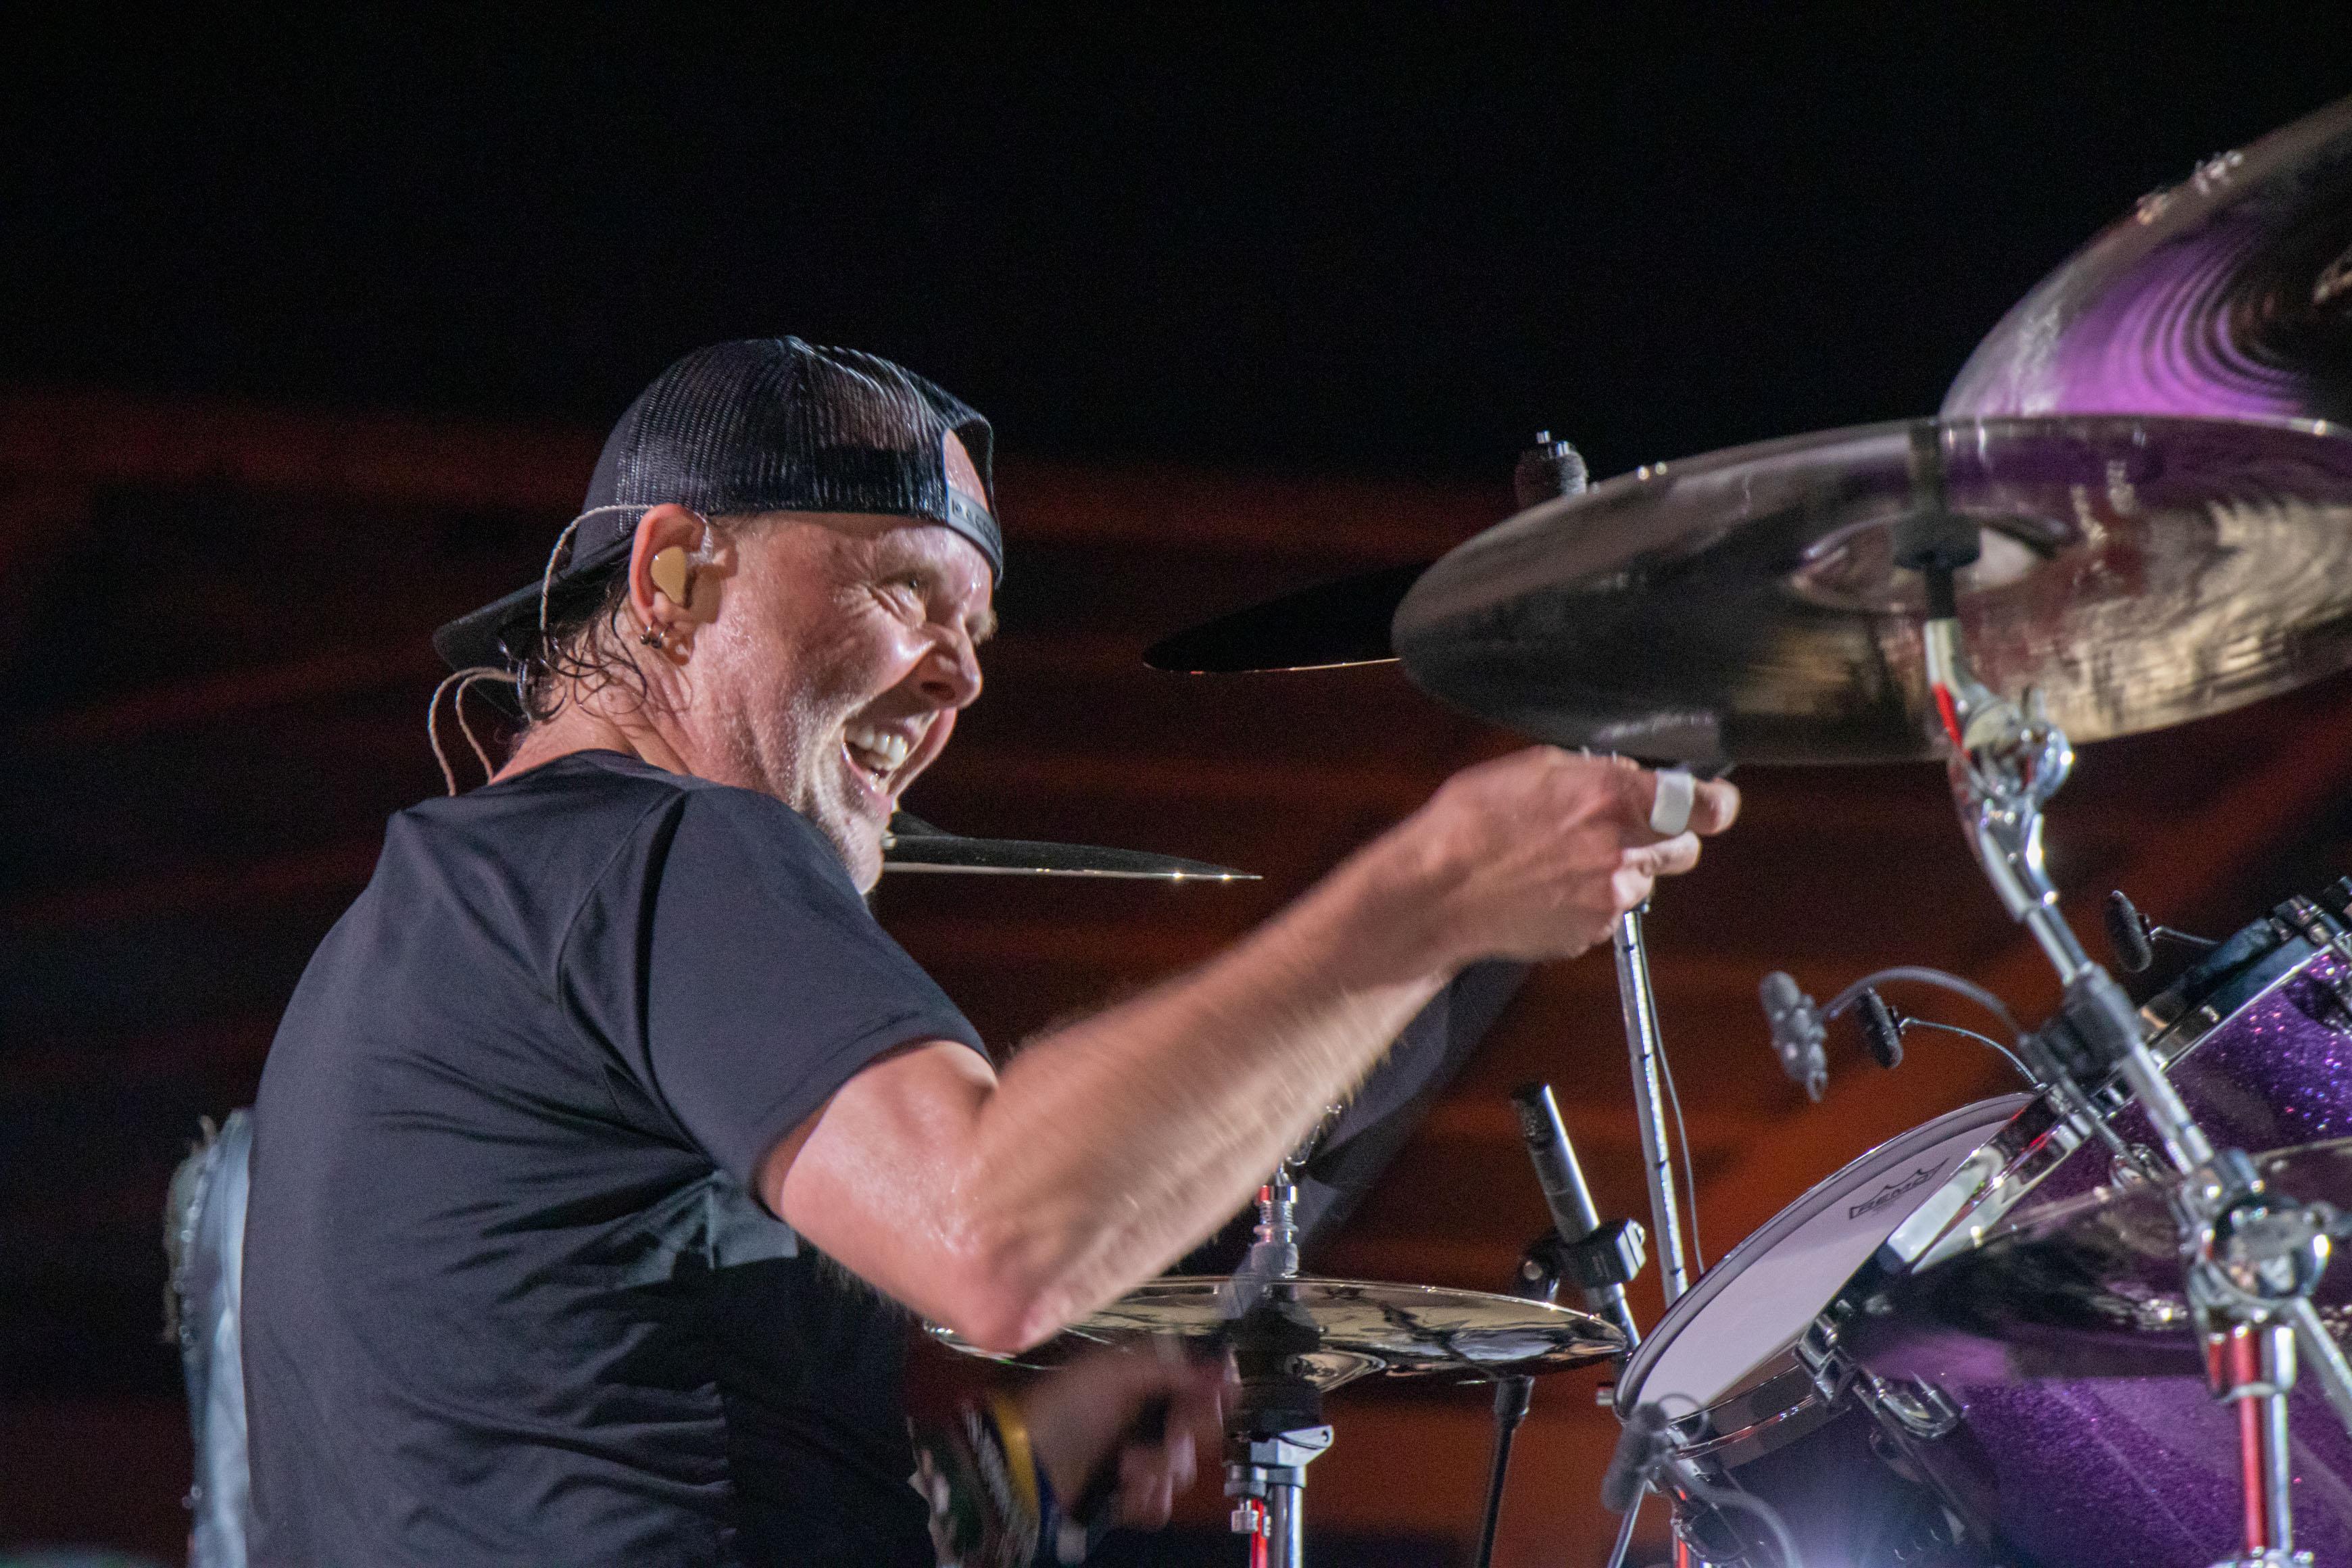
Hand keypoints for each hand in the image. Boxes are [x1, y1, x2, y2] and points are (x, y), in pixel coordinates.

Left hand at [1017, 1341, 1227, 1531]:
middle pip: (1195, 1432)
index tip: (1214, 1405)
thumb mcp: (1114, 1371)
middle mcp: (1144, 1418)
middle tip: (1164, 1441)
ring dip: (1159, 1472)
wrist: (1027, 1465)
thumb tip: (1219, 1369)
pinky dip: (1147, 1501)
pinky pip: (1161, 1504)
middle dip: (1180, 1439)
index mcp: (1143, 1381)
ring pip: (1180, 1470)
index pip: (1195, 1386)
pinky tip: (1128, 1491)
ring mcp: (1138, 1458)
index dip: (1209, 1396)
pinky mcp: (1128, 1495)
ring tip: (1130, 1469)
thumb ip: (1169, 1368)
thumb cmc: (1064, 1408)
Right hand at [1359, 748, 1738, 972]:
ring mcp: (1608, 899)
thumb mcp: (1535, 767)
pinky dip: (1589, 901)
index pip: (1708, 806)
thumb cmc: (1472, 821)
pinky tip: (1547, 886)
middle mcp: (1621, 852)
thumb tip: (1626, 779)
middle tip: (1622, 828)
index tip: (1712, 801)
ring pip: (1643, 883)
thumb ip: (1595, 774)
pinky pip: (1609, 913)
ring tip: (1565, 861)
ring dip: (1620, 871)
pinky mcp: (1589, 933)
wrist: (1436, 892)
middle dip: (1662, 837)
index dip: (1715, 803)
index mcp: (1614, 800)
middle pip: (1686, 849)